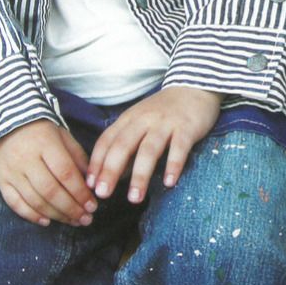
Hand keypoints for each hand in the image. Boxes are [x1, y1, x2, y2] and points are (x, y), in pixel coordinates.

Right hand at [0, 120, 96, 226]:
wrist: (8, 124)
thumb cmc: (43, 132)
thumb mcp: (64, 138)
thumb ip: (78, 159)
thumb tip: (92, 184)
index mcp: (46, 145)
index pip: (65, 174)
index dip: (80, 192)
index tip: (92, 205)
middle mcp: (26, 160)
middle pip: (50, 191)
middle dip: (70, 208)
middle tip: (86, 219)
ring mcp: (11, 172)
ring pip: (34, 200)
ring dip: (56, 214)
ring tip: (73, 221)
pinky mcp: (1, 181)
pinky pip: (14, 203)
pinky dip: (31, 215)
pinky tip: (47, 221)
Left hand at [87, 86, 221, 202]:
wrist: (195, 86)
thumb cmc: (164, 110)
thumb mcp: (140, 121)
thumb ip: (127, 144)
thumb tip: (115, 175)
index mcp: (129, 118)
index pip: (107, 141)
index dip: (96, 163)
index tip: (90, 186)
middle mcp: (144, 120)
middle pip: (123, 146)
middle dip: (111, 171)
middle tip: (103, 194)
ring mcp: (166, 123)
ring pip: (149, 149)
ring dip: (140, 175)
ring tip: (135, 197)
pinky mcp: (187, 127)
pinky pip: (179, 148)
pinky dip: (173, 165)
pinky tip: (170, 182)